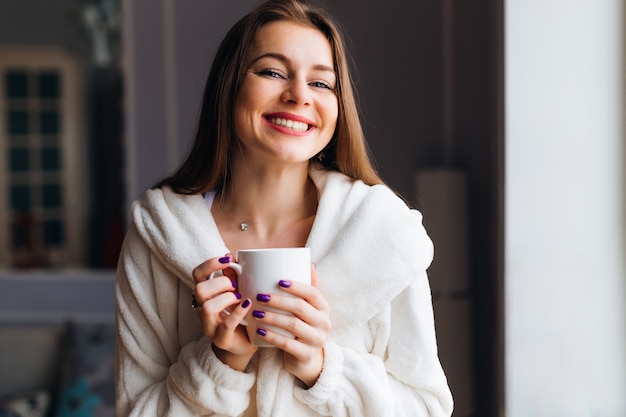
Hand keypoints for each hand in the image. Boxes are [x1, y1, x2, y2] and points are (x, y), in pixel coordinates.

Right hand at [192, 254, 256, 370]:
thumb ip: (233, 276)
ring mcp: (210, 326)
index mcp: (205, 295)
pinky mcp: (221, 340)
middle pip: (199, 289)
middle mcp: (202, 310)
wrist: (247, 342)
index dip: (210, 264)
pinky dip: (238, 312)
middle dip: (220, 283)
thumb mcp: (238, 291)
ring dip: (226, 298)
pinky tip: (248, 305)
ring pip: (207, 307)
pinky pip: (226, 325)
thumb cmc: (242, 313)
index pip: (197, 274)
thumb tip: (230, 256)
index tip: (228, 260)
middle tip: (236, 287)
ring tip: (240, 298)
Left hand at [252, 264, 330, 386]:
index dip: (296, 286)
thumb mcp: (308, 308)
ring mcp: (316, 340)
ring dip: (272, 317)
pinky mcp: (306, 355)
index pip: (312, 293)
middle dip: (278, 301)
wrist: (305, 358)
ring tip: (255, 312)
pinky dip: (272, 336)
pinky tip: (259, 331)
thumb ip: (307, 287)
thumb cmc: (303, 326)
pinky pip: (288, 344)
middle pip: (300, 308)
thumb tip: (308, 262)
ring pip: (293, 325)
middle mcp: (324, 323)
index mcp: (324, 308)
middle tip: (260, 296)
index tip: (278, 281)